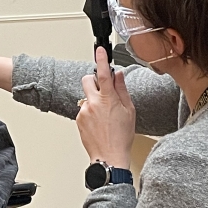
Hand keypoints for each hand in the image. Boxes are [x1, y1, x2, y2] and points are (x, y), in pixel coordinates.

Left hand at [75, 47, 135, 168]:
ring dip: (94, 100)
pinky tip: (99, 123)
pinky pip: (84, 109)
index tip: (100, 50)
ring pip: (86, 97)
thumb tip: (118, 76)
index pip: (103, 73)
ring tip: (105, 116)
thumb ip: (122, 90)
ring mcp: (83, 111)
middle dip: (93, 80)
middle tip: (103, 89)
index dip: (101, 59)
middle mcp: (93, 102)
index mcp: (108, 99)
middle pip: (87, 80)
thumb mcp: (129, 111)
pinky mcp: (78, 119)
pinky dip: (90, 112)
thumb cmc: (121, 137)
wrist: (109, 156)